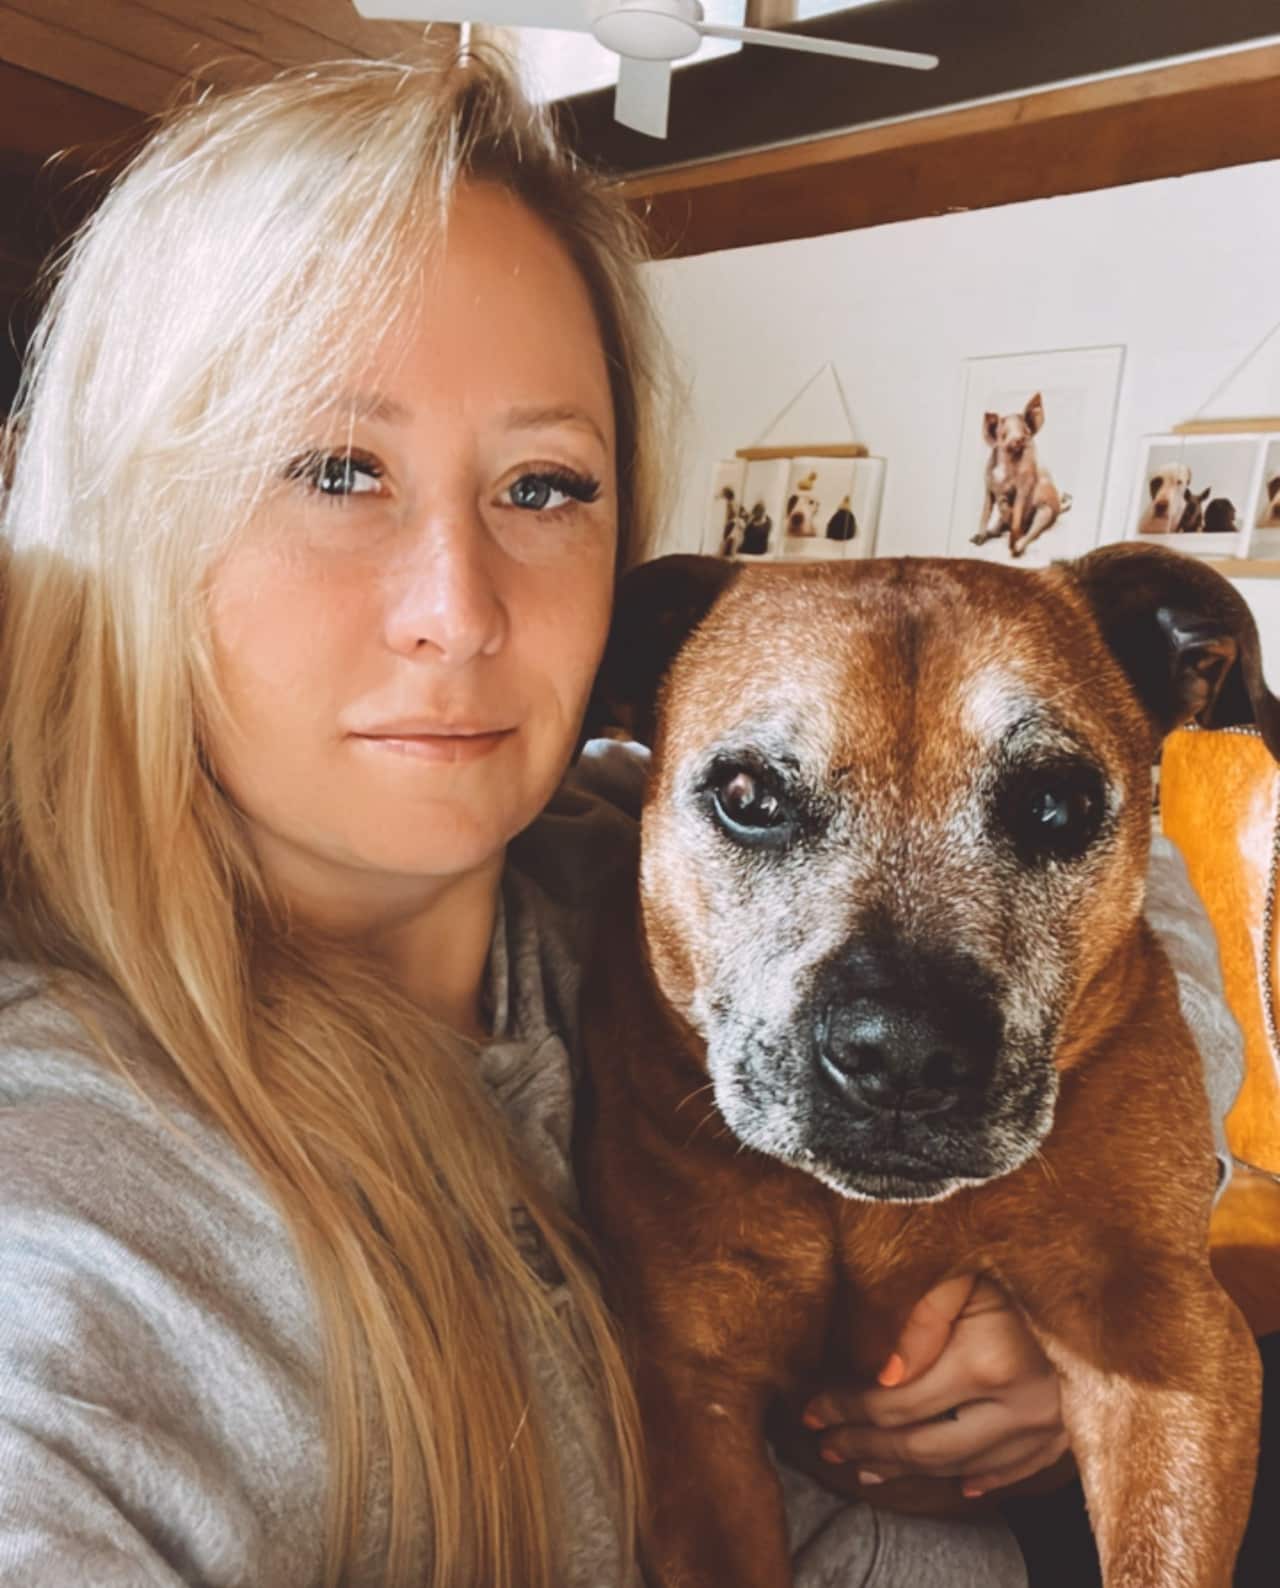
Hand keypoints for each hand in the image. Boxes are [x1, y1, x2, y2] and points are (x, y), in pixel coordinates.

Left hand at [802, 1274, 1069, 1497]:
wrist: (1098, 1265)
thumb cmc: (1016, 1253)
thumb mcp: (963, 1266)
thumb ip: (920, 1316)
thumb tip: (883, 1376)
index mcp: (988, 1362)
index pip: (898, 1405)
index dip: (848, 1410)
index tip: (812, 1410)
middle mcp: (1021, 1405)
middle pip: (926, 1448)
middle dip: (867, 1449)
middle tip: (826, 1447)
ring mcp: (1049, 1425)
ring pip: (965, 1467)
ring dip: (910, 1471)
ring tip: (865, 1467)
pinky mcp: (1069, 1429)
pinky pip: (1016, 1469)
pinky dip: (978, 1479)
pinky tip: (951, 1485)